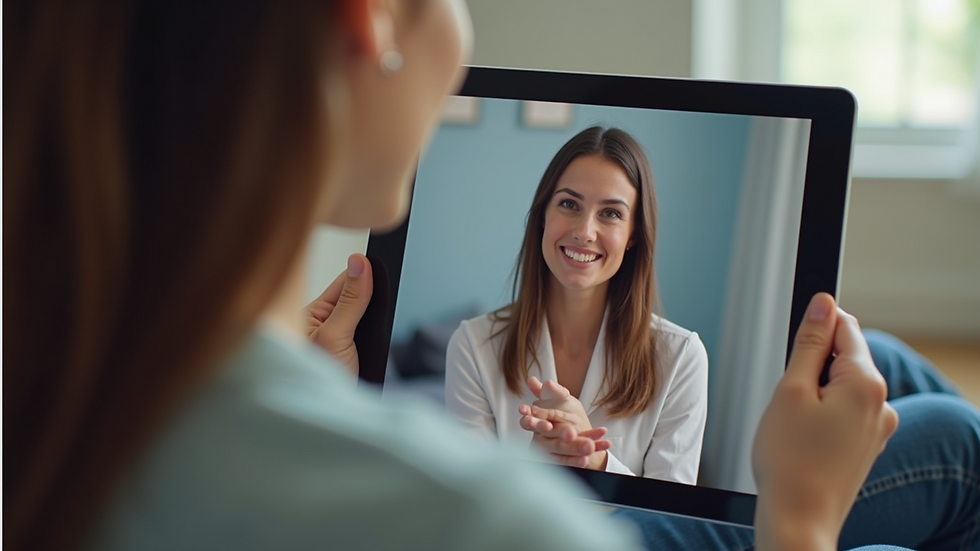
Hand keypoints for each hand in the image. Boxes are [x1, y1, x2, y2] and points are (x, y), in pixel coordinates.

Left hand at [305, 253, 372, 375]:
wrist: (324, 422)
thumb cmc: (313, 382)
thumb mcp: (336, 336)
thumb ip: (351, 300)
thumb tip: (360, 263)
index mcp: (310, 312)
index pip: (344, 282)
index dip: (364, 274)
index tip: (383, 268)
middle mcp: (320, 324)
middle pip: (355, 298)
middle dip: (369, 302)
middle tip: (374, 311)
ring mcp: (333, 340)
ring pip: (362, 318)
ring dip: (372, 324)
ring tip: (367, 338)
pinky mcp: (346, 355)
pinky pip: (365, 338)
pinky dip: (373, 341)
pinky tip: (372, 349)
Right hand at [518, 377, 610, 469]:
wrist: (575, 432)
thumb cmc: (563, 413)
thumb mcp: (560, 399)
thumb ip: (550, 391)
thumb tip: (532, 380)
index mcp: (536, 423)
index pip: (531, 423)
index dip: (538, 424)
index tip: (547, 425)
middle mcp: (541, 439)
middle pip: (548, 440)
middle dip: (561, 436)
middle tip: (571, 434)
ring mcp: (550, 453)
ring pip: (561, 452)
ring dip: (575, 448)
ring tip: (589, 446)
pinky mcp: (560, 462)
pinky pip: (570, 462)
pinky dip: (578, 460)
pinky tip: (588, 458)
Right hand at [752, 293, 898, 550]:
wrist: (798, 520)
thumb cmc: (790, 462)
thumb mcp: (790, 390)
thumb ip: (810, 343)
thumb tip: (823, 305)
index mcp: (866, 384)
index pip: (845, 328)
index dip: (815, 325)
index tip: (795, 336)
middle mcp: (880, 404)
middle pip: (843, 358)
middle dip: (810, 366)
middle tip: (786, 396)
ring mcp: (876, 428)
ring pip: (839, 387)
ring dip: (813, 393)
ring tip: (791, 424)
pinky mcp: (865, 447)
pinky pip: (842, 414)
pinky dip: (820, 417)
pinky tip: (802, 440)